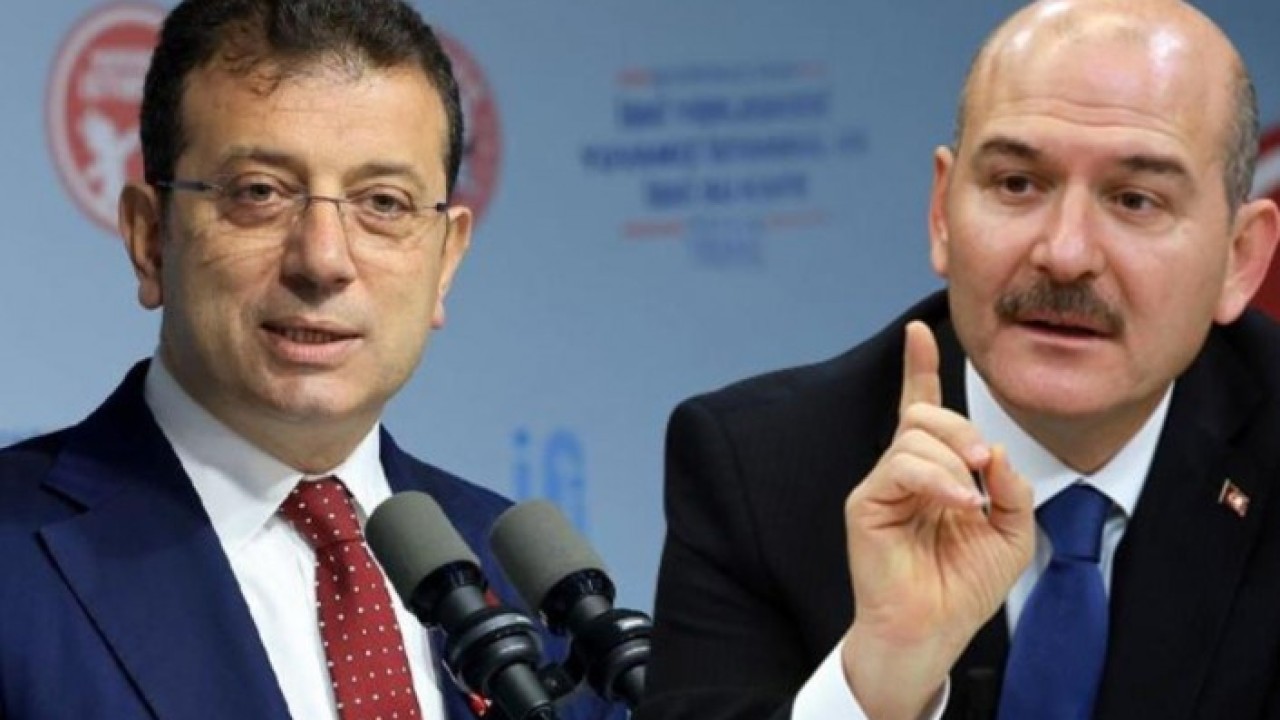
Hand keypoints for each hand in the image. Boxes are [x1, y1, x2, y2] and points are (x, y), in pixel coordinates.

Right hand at [841, 321, 1034, 718]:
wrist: (933, 632)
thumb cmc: (964, 586)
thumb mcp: (1011, 530)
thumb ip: (1009, 485)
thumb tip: (991, 452)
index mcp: (934, 470)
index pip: (921, 408)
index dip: (919, 367)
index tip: (919, 332)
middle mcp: (903, 470)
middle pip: (926, 412)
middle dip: (963, 428)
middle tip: (986, 466)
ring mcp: (882, 484)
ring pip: (916, 434)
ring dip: (955, 459)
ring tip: (970, 498)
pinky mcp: (866, 502)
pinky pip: (902, 465)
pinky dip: (937, 478)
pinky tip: (957, 503)